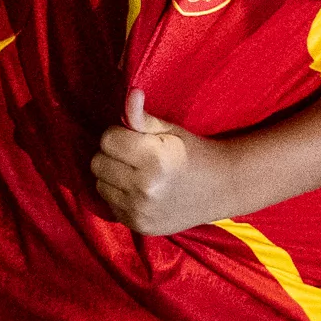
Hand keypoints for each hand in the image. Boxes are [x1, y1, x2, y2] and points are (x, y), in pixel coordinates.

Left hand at [91, 90, 239, 235]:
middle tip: (135, 154)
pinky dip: (118, 195)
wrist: (222, 188)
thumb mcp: (172, 131)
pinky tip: (139, 190)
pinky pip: (110, 204)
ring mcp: (139, 210)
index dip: (119, 134)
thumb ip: (143, 117)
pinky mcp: (138, 226)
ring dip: (112, 176)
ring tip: (135, 172)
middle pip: (98, 163)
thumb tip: (130, 94)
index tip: (136, 137)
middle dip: (112, 154)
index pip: (108, 139)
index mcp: (154, 159)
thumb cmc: (194, 152)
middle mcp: (144, 187)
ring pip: (99, 184)